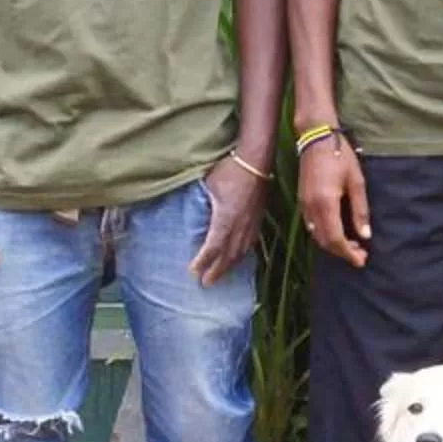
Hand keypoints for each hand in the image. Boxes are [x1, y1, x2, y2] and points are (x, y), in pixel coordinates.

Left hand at [194, 154, 268, 284]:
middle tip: (205, 283)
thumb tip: (183, 209)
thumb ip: (198, 200)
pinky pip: (251, 241)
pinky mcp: (259, 216)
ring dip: (230, 265)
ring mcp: (252, 221)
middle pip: (229, 254)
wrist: (256, 158)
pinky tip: (239, 256)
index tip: (193, 271)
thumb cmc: (230, 167)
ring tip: (220, 275)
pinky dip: (242, 253)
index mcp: (226, 217)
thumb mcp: (207, 184)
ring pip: (241, 250)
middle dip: (216, 270)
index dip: (203, 261)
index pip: (213, 247)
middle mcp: (241, 224)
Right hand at [297, 137, 370, 266]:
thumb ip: (360, 211)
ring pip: (316, 235)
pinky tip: (338, 231)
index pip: (335, 239)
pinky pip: (311, 226)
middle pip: (324, 241)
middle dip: (342, 252)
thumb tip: (365, 236)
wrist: (316, 138)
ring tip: (352, 245)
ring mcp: (303, 205)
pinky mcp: (301, 201)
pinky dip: (324, 234)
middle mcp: (311, 208)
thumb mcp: (357, 182)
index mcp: (326, 203)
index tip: (361, 260)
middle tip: (360, 255)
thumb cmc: (340, 157)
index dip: (348, 253)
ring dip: (333, 244)